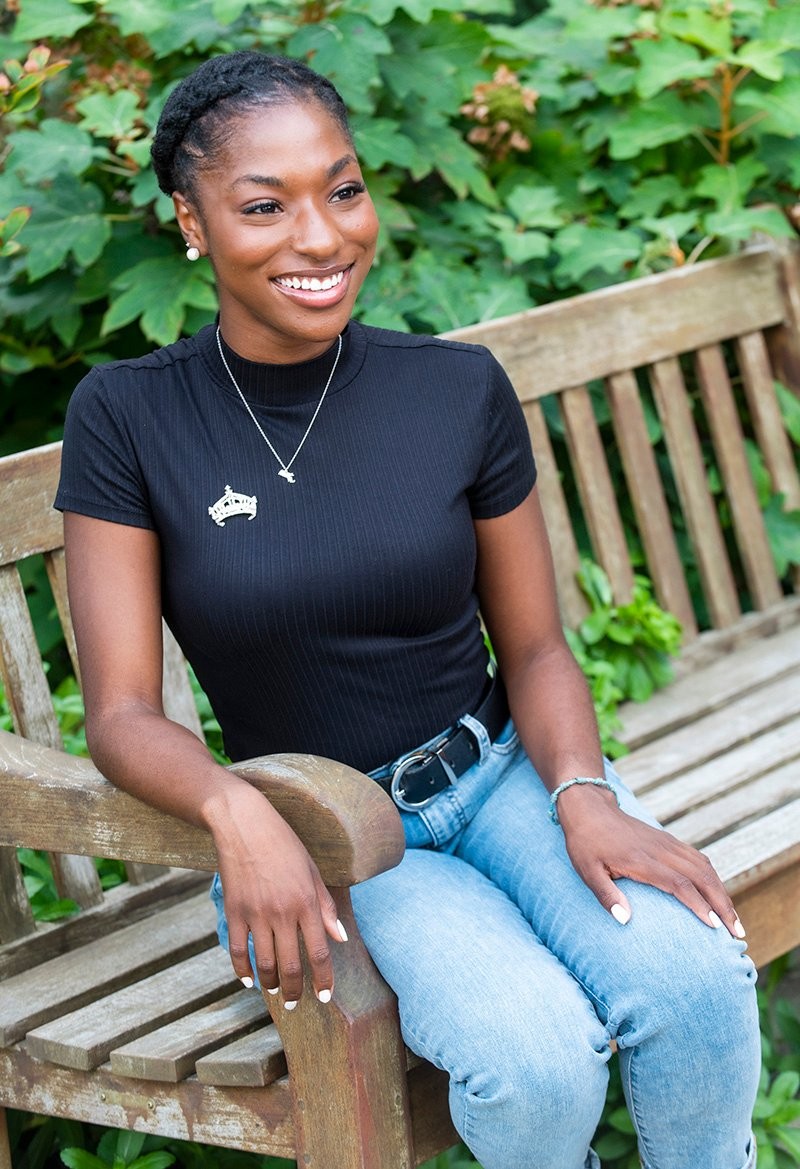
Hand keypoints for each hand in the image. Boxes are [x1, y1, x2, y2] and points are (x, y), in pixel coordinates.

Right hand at [209, 782, 346, 1004]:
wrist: (244, 824)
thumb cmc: (284, 843)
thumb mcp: (312, 870)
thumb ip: (326, 906)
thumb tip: (341, 939)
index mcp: (306, 902)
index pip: (319, 952)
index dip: (324, 979)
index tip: (326, 997)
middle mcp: (282, 912)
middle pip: (291, 966)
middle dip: (296, 991)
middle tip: (297, 1005)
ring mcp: (255, 914)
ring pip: (264, 964)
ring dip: (272, 985)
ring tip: (277, 993)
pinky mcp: (233, 911)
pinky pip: (237, 951)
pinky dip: (242, 971)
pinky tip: (249, 981)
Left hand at [556, 785, 745, 938]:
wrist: (590, 807)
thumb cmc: (585, 843)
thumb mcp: (586, 870)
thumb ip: (605, 894)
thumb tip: (624, 920)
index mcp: (642, 860)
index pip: (679, 884)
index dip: (699, 905)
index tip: (714, 927)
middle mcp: (661, 851)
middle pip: (701, 877)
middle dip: (722, 905)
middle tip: (737, 933)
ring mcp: (667, 844)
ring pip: (704, 867)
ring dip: (722, 893)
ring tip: (734, 920)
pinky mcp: (669, 841)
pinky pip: (698, 859)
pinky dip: (713, 878)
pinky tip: (719, 895)